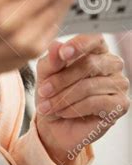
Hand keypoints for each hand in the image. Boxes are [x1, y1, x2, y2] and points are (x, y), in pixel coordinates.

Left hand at [34, 34, 129, 164]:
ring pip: (89, 86)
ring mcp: (119, 84)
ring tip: (48, 106)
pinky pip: (96, 103)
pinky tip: (63, 112)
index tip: (62, 53)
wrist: (55, 125)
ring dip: (63, 98)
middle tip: (43, 91)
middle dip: (61, 80)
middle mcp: (112, 64)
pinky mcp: (121, 104)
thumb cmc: (53, 93)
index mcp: (96, 50)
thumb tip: (56, 46)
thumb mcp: (46, 74)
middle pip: (89, 64)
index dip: (79, 45)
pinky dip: (75, 108)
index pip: (94, 39)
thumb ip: (52, 60)